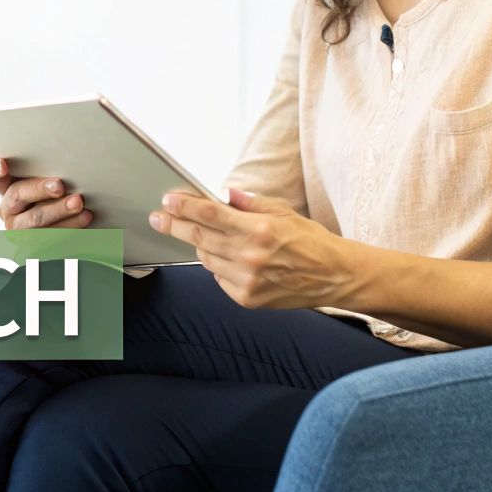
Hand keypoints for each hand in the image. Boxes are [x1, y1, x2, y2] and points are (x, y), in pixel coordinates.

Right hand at [0, 156, 94, 230]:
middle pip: (16, 194)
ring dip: (58, 210)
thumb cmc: (55, 192)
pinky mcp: (34, 246)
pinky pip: (50, 236)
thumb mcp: (46, 176)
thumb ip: (45, 165)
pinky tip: (85, 216)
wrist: (68, 223)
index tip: (3, 165)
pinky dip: (70, 225)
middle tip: (59, 185)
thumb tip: (65, 151)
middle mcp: (8, 207)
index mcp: (5, 184)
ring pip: (34, 219)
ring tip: (77, 202)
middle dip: (39, 189)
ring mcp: (19, 228)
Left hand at [149, 187, 352, 309]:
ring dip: (201, 245)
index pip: (210, 215)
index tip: (168, 201)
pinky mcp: (246, 298)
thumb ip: (248, 203)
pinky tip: (233, 258)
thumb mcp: (283, 211)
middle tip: (158, 218)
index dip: (185, 207)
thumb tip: (222, 193)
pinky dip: (219, 265)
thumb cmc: (310, 240)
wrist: (333, 276)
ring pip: (206, 258)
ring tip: (211, 237)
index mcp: (259, 230)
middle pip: (199, 238)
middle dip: (174, 225)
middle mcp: (249, 257)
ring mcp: (246, 281)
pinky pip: (218, 277)